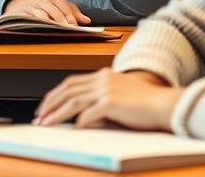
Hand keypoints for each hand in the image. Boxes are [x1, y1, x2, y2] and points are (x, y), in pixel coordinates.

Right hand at [3, 0, 90, 25]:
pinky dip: (34, 24)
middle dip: (61, 20)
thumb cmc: (43, 4)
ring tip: (57, 30)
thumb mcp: (58, 5)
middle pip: (53, 10)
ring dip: (50, 23)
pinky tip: (41, 29)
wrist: (19, 1)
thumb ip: (73, 11)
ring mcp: (31, 8)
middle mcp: (41, 0)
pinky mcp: (22, 15)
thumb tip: (87, 20)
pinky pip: (28, 20)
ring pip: (41, 15)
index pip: (62, 3)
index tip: (75, 24)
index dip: (69, 13)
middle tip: (68, 29)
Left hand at [35, 69, 181, 129]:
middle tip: (39, 116)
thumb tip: (82, 115)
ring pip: (72, 101)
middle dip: (50, 104)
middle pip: (67, 90)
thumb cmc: (146, 104)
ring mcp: (106, 89)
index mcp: (103, 75)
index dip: (56, 94)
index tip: (46, 105)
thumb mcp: (121, 95)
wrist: (165, 104)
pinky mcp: (111, 102)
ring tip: (46, 123)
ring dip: (56, 113)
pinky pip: (87, 114)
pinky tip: (72, 129)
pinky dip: (78, 122)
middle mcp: (102, 79)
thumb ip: (101, 99)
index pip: (71, 82)